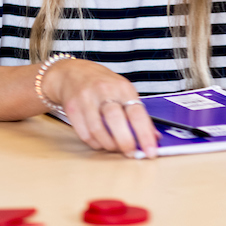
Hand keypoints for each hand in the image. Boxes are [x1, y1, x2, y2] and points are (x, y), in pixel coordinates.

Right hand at [43, 58, 158, 157]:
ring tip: (115, 147)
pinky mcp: (72, 108)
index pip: (136, 113)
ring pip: (97, 129)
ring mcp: (85, 99)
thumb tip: (154, 137)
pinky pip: (84, 133)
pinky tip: (100, 142)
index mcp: (121, 88)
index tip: (150, 151)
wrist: (72, 73)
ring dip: (109, 145)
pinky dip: (95, 143)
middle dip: (125, 142)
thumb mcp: (124, 91)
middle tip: (131, 153)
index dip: (145, 135)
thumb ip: (137, 112)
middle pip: (115, 120)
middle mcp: (103, 91)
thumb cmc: (102, 84)